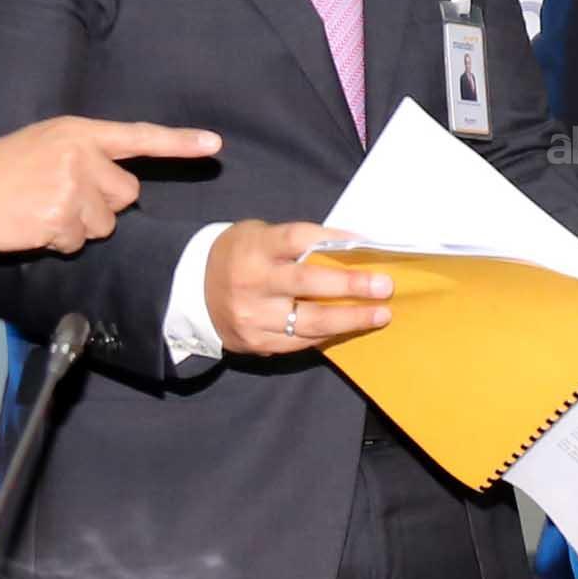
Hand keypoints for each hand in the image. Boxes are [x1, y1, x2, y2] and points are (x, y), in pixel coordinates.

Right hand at [0, 117, 221, 254]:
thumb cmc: (6, 167)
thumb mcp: (49, 142)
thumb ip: (87, 154)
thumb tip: (121, 186)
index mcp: (81, 132)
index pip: (139, 136)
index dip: (179, 142)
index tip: (214, 145)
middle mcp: (83, 155)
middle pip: (126, 194)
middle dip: (102, 204)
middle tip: (61, 196)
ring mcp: (74, 187)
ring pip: (106, 224)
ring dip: (80, 226)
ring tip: (44, 209)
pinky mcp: (63, 219)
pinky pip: (80, 242)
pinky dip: (60, 241)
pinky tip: (36, 224)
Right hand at [206, 220, 394, 355]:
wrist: (193, 292)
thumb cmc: (240, 256)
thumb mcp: (260, 236)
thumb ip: (295, 243)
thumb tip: (348, 250)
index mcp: (255, 247)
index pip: (298, 238)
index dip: (335, 239)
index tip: (365, 243)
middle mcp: (252, 282)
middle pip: (308, 283)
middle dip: (351, 286)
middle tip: (384, 287)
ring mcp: (253, 316)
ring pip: (310, 321)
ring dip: (350, 318)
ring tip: (380, 315)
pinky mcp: (256, 342)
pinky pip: (299, 341)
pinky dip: (328, 334)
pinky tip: (350, 328)